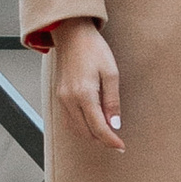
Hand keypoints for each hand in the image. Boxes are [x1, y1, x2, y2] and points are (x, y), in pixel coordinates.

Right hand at [47, 18, 124, 150]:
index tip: (121, 147)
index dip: (110, 140)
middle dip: (101, 140)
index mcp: (83, 94)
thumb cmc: (94, 49)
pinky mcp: (59, 96)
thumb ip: (112, 101)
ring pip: (75, 129)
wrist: (73, 34)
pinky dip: (81, 127)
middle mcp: (69, 100)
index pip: (98, 128)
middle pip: (85, 133)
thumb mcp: (111, 73)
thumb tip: (115, 125)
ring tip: (107, 134)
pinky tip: (92, 124)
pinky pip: (68, 120)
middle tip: (116, 141)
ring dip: (91, 135)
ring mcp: (61, 99)